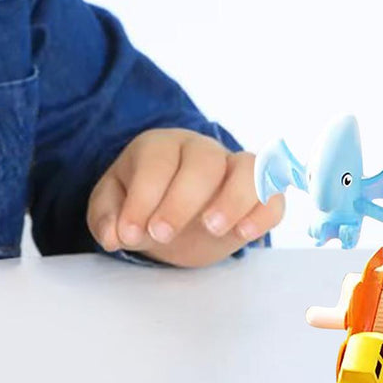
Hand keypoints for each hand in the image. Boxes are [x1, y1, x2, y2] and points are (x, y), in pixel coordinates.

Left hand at [86, 128, 284, 266]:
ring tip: (213, 230)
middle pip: (203, 163)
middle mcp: (203, 150)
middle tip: (164, 235)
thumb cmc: (147, 206)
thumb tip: (113, 235)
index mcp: (161, 147)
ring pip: (248, 169)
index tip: (131, 234)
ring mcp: (236, 169)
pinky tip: (245, 235)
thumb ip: (107, 218)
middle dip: (182, 201)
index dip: (143, 199)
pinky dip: (265, 212)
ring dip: (233, 200)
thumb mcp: (115, 209)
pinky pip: (275, 195)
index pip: (156, 163)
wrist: (179, 216)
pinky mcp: (261, 194)